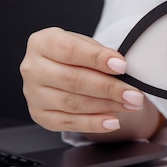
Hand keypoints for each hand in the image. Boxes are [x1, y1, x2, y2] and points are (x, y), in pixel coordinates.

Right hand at [20, 27, 160, 139]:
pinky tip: (112, 121)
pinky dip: (93, 124)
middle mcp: (32, 68)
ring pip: (72, 103)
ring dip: (106, 106)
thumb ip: (98, 54)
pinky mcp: (40, 115)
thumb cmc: (75, 56)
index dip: (97, 59)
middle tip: (134, 93)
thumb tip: (119, 67)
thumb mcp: (85, 45)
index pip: (70, 50)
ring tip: (130, 105)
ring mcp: (33, 94)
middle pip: (73, 80)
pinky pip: (68, 123)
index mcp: (42, 43)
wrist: (60, 70)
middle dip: (108, 88)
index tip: (122, 66)